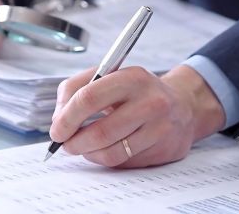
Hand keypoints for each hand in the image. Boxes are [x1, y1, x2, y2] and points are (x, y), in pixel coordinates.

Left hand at [49, 65, 225, 167]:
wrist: (182, 105)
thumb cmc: (136, 91)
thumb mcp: (107, 76)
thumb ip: (75, 90)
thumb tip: (58, 120)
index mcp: (132, 77)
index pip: (89, 98)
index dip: (67, 118)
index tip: (56, 130)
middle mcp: (151, 102)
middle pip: (100, 131)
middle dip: (74, 142)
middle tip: (65, 144)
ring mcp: (161, 128)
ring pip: (111, 152)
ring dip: (88, 153)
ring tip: (82, 147)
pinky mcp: (165, 149)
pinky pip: (124, 162)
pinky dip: (105, 158)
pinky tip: (103, 149)